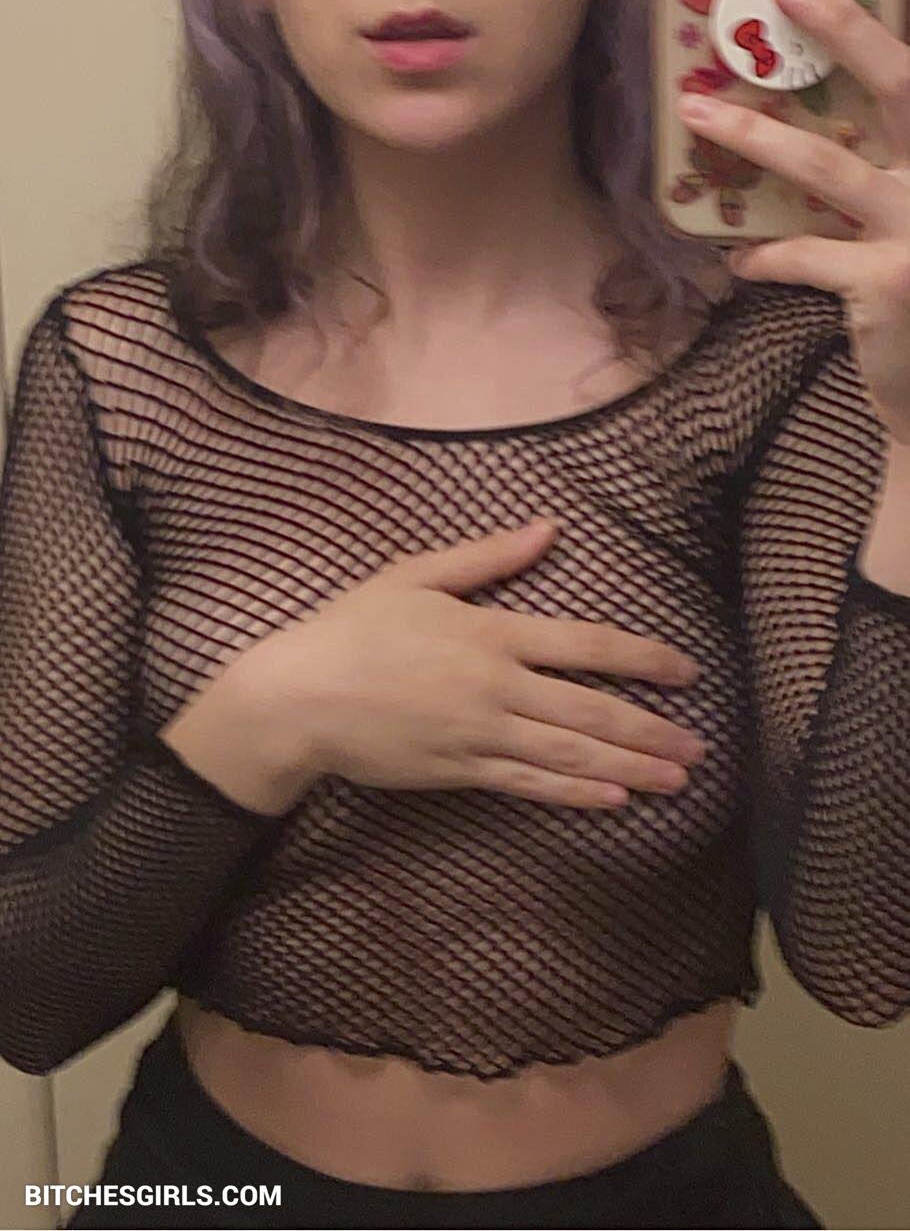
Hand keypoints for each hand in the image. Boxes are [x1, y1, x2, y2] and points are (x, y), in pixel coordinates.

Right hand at [280, 518, 705, 808]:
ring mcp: (479, 735)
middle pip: (591, 710)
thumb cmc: (354, 628)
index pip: (586, 645)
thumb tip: (547, 530)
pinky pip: (530, 785)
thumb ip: (487, 557)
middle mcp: (496, 687)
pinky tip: (615, 800)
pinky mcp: (459, 772)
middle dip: (652, 730)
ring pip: (570, 754)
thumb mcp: (414, 575)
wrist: (298, 699)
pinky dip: (576, 794)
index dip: (644, 659)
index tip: (687, 673)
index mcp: (491, 633)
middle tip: (700, 749)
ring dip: (630, 768)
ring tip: (677, 781)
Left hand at [677, 0, 909, 444]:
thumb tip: (818, 123)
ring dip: (757, 136)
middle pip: (900, 85)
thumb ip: (884, 166)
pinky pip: (806, 255)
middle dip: (843, 30)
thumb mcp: (909, 218)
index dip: (872, 25)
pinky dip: (768, 256)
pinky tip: (742, 261)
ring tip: (699, 116)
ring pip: (828, 165)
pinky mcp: (888, 283)